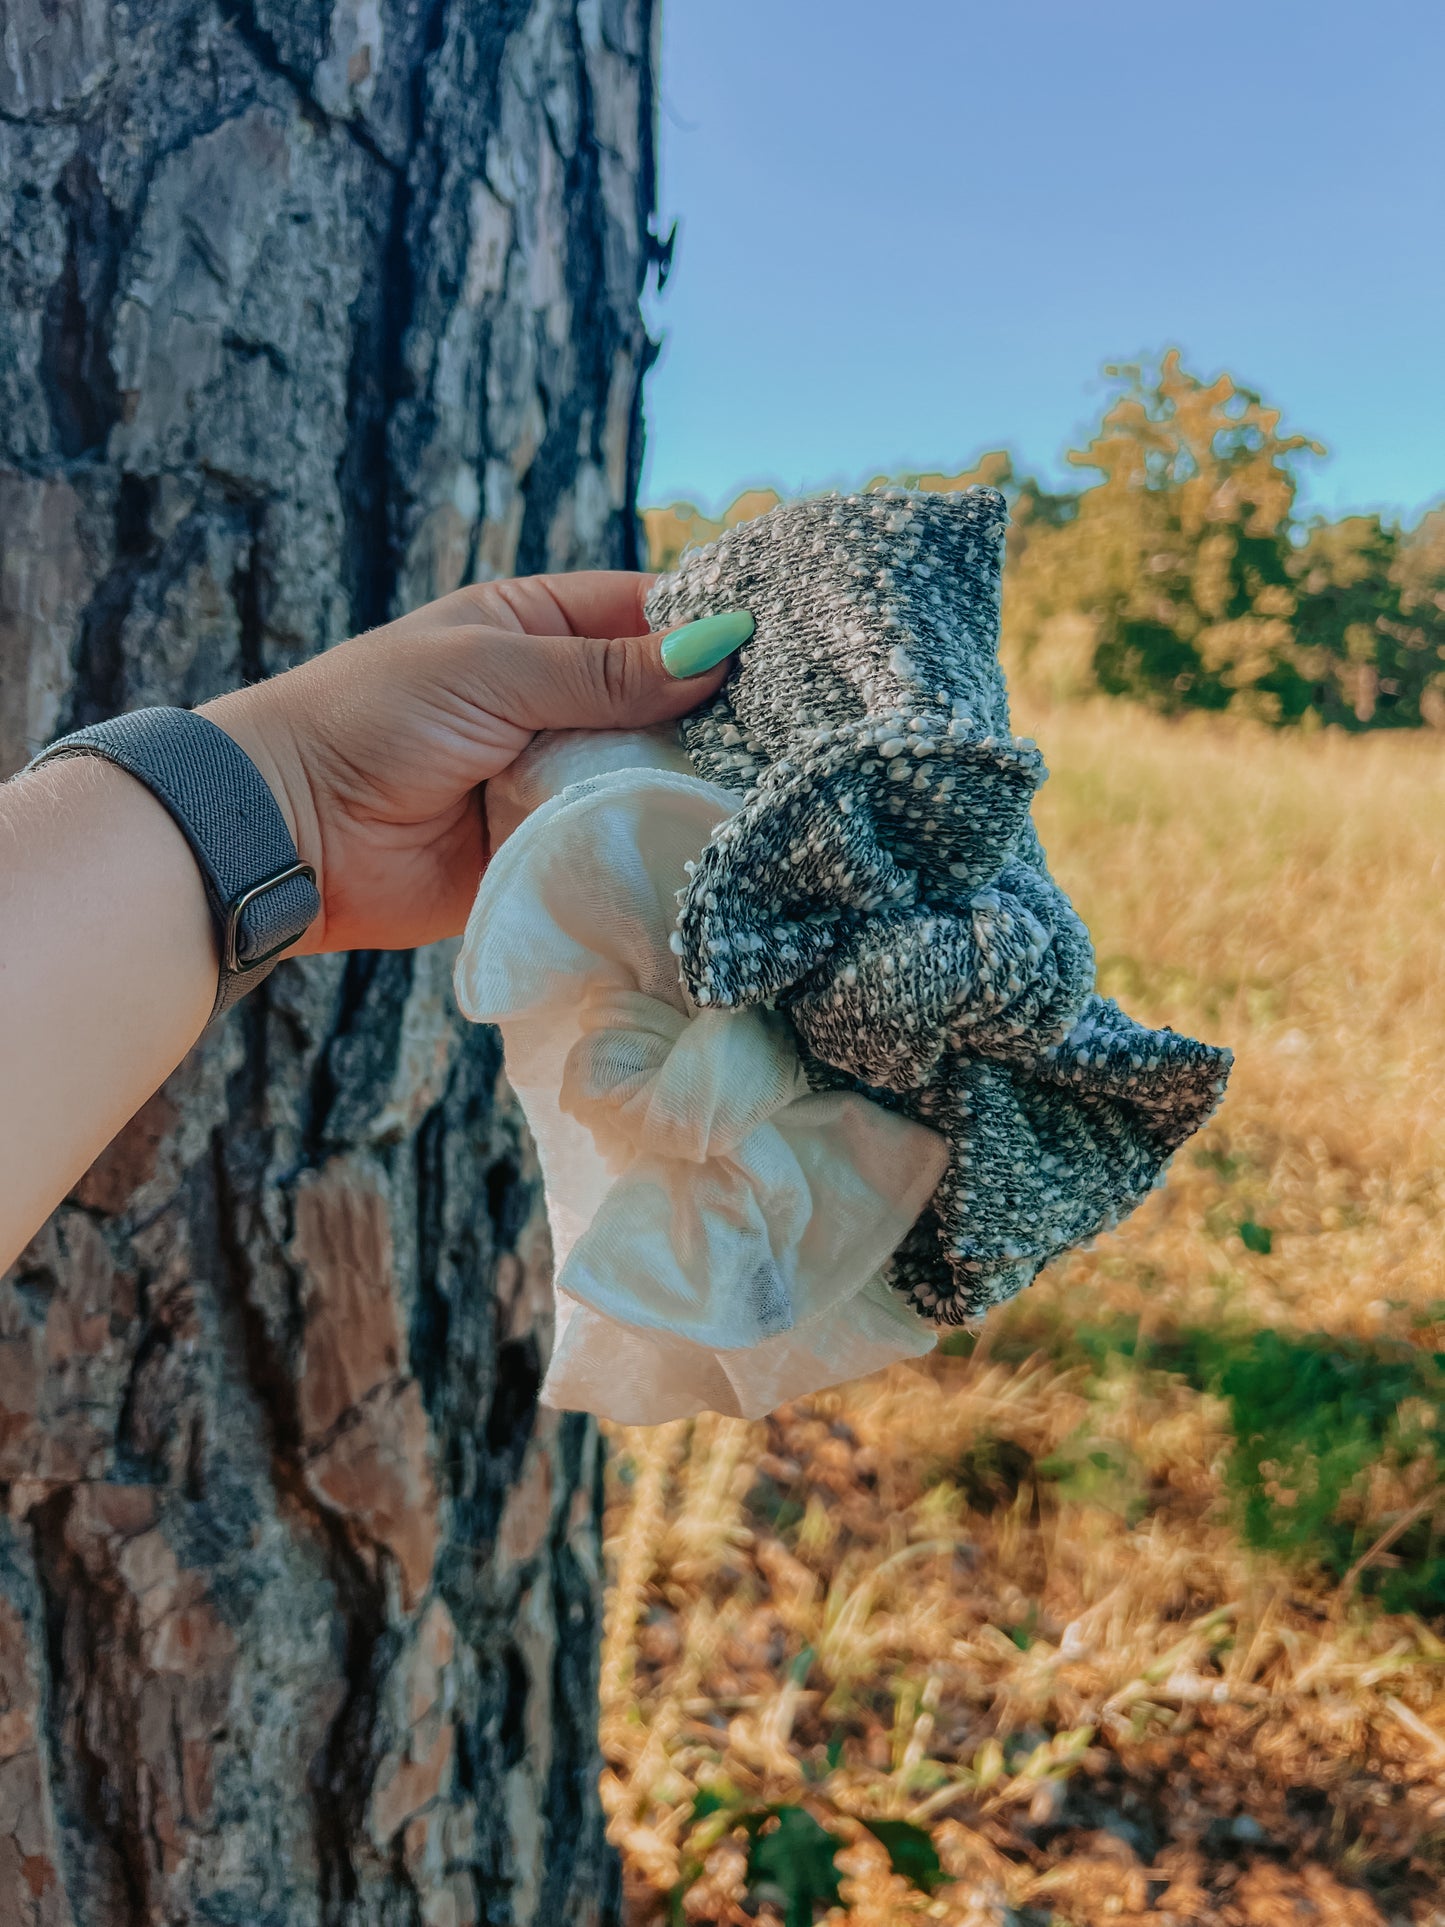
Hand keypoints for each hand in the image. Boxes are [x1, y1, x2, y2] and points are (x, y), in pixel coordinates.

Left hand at [200, 573, 746, 954]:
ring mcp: (551, 779)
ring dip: (691, 782)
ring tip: (774, 787)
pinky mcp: (547, 849)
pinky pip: (614, 842)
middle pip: (658, 702)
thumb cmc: (374, 720)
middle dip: (715, 714)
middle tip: (798, 729)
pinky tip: (716, 844)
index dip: (709, 626)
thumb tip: (721, 648)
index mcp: (532, 629)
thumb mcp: (495, 671)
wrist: (292, 833)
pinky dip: (653, 842)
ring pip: (645, 774)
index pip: (643, 614)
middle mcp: (551, 702)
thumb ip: (606, 672)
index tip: (786, 647)